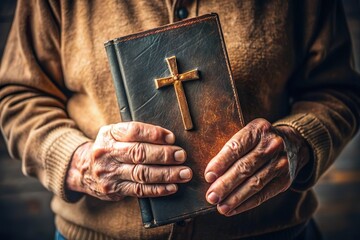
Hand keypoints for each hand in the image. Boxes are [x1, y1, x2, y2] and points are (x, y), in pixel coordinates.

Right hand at [66, 122, 191, 200]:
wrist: (84, 169)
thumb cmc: (110, 148)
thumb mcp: (115, 134)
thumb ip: (137, 133)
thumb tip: (169, 138)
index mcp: (109, 134)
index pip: (133, 131)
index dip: (154, 134)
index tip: (172, 137)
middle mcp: (107, 152)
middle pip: (139, 153)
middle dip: (164, 155)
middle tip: (181, 155)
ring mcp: (109, 173)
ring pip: (142, 174)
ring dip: (167, 174)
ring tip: (184, 173)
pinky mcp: (113, 190)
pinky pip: (139, 190)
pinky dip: (158, 189)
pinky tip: (172, 187)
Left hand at [204, 118, 309, 215]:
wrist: (294, 143)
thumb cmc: (259, 140)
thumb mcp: (248, 133)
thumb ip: (232, 148)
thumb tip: (210, 174)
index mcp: (258, 129)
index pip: (237, 147)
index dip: (221, 162)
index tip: (208, 176)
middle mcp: (272, 145)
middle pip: (245, 167)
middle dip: (226, 184)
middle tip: (211, 196)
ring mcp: (280, 163)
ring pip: (254, 183)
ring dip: (235, 198)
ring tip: (220, 207)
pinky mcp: (285, 180)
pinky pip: (263, 195)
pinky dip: (246, 204)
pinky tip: (233, 209)